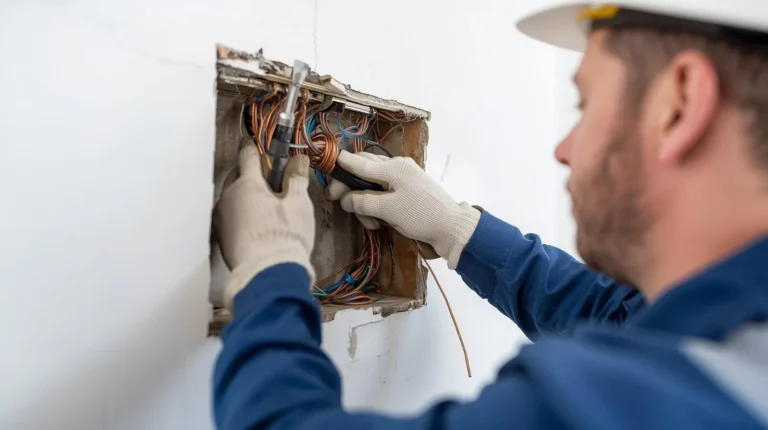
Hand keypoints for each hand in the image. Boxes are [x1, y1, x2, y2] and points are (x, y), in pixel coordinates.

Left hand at [214, 146, 314, 310]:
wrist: (268, 276)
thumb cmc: (285, 235)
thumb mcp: (298, 204)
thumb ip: (296, 178)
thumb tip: (298, 158)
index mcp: (246, 184)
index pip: (248, 154)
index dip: (256, 147)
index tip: (261, 144)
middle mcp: (227, 197)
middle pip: (237, 176)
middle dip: (251, 174)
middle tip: (271, 182)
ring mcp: (220, 219)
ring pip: (232, 197)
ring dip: (245, 196)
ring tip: (265, 207)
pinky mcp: (220, 238)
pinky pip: (230, 217)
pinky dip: (241, 215)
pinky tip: (255, 225)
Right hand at [325, 151, 480, 268]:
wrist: (452, 229)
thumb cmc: (421, 216)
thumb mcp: (388, 210)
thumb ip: (362, 201)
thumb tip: (345, 198)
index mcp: (393, 167)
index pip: (359, 162)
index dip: (340, 167)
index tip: (325, 171)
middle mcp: (397, 168)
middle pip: (364, 173)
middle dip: (352, 191)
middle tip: (341, 204)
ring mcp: (403, 180)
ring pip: (372, 187)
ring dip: (366, 205)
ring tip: (373, 224)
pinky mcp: (407, 193)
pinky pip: (384, 196)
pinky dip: (378, 208)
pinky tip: (381, 223)